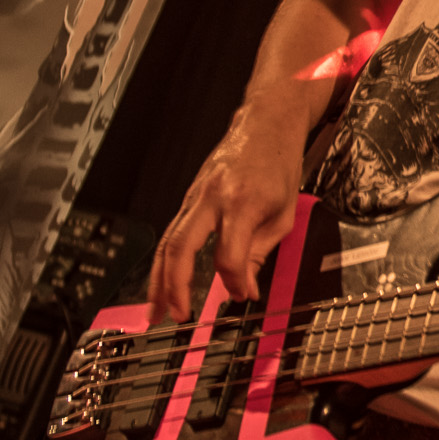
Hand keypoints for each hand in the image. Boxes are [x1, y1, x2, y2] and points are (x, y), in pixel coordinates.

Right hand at [149, 118, 302, 322]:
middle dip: (174, 285)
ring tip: (155, 310)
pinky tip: (161, 282)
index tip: (242, 295)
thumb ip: (260, 253)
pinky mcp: (189, 199)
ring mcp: (194, 196)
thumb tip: (244, 288)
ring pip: (168, 242)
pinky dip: (164, 262)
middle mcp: (211, 197)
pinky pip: (172, 233)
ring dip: (158, 279)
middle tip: (176, 315)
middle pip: (181, 247)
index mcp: (240, 201)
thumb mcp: (283, 213)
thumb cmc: (277, 163)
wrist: (265, 124)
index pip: (228, 254)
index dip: (234, 281)